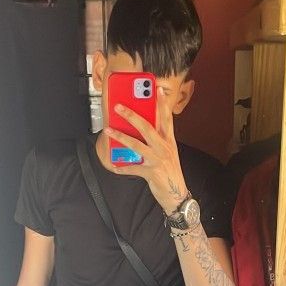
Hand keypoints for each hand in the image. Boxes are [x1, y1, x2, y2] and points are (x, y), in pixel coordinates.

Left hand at [104, 86, 188, 213]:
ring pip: (137, 145)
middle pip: (147, 128)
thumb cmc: (170, 172)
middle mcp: (164, 148)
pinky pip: (133, 168)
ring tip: (109, 130)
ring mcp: (157, 160)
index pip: (166, 119)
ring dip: (121, 137)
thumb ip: (157, 141)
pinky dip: (123, 167)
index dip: (162, 104)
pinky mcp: (151, 173)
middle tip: (119, 107)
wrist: (177, 195)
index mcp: (169, 142)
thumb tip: (141, 131)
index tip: (157, 89)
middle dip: (132, 116)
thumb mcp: (168, 154)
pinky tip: (114, 165)